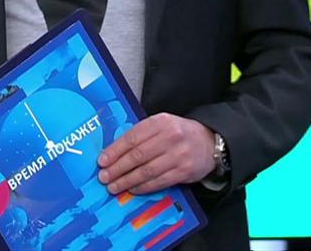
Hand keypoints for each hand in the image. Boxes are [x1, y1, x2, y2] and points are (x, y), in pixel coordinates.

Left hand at [96, 113, 214, 195]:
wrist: (209, 141)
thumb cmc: (177, 133)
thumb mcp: (160, 124)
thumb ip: (140, 134)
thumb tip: (113, 151)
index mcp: (159, 122)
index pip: (132, 138)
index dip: (114, 151)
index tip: (102, 161)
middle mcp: (170, 137)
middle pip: (138, 155)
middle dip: (118, 168)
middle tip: (104, 177)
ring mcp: (178, 155)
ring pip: (147, 171)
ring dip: (127, 180)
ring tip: (114, 186)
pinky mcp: (184, 171)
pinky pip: (160, 181)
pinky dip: (144, 187)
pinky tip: (132, 189)